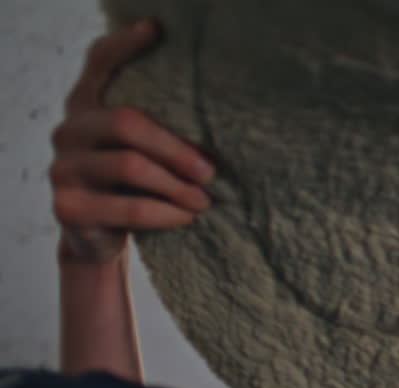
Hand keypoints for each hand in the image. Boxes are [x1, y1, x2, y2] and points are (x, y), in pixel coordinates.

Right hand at [50, 19, 215, 264]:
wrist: (99, 238)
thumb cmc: (134, 187)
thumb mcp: (144, 153)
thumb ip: (161, 128)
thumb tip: (228, 121)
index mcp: (87, 106)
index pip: (99, 62)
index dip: (125, 44)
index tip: (157, 29)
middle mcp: (69, 130)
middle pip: (127, 122)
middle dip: (177, 148)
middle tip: (210, 171)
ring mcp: (63, 168)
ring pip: (130, 167)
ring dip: (177, 186)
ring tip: (206, 200)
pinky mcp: (68, 207)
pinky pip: (130, 208)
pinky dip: (167, 213)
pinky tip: (188, 217)